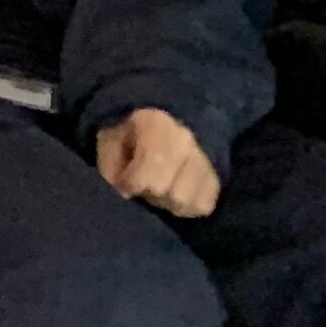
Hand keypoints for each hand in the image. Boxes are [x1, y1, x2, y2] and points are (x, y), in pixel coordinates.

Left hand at [96, 106, 221, 217]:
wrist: (164, 119)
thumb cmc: (129, 132)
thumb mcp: (109, 140)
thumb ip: (110, 166)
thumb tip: (122, 194)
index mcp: (156, 125)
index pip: (150, 169)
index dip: (131, 184)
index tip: (123, 184)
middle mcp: (187, 142)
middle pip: (169, 191)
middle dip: (149, 194)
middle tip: (141, 185)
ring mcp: (205, 160)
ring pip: (186, 202)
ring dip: (167, 202)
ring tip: (158, 189)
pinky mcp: (215, 178)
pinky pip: (202, 206)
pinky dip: (185, 207)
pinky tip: (172, 194)